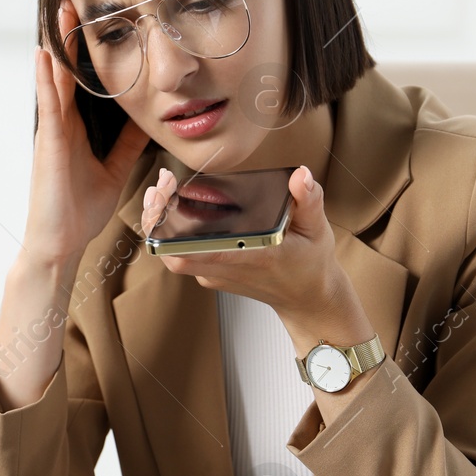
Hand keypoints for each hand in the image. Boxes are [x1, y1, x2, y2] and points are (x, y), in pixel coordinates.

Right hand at [20, 0, 151, 268]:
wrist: (62, 243)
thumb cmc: (80, 210)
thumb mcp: (115, 170)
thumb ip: (127, 144)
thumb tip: (146, 119)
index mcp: (75, 127)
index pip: (80, 79)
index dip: (84, 50)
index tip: (92, 19)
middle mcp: (61, 123)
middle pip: (64, 70)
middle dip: (68, 36)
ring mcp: (52, 131)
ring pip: (53, 79)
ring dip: (55, 45)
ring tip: (59, 12)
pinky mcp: (48, 144)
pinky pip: (48, 105)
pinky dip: (46, 80)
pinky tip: (45, 56)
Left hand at [140, 164, 373, 346]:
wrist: (306, 300)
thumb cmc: (310, 265)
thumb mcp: (317, 230)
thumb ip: (309, 201)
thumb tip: (300, 176)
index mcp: (251, 257)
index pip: (198, 250)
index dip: (171, 227)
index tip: (165, 197)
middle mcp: (227, 269)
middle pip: (172, 252)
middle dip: (157, 219)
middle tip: (160, 187)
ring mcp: (216, 274)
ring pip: (173, 254)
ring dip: (162, 224)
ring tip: (163, 191)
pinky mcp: (212, 274)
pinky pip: (183, 254)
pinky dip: (173, 232)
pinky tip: (176, 206)